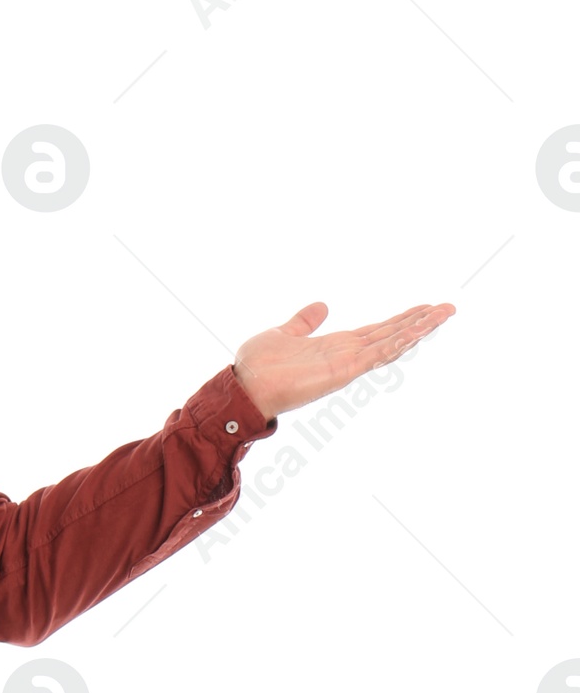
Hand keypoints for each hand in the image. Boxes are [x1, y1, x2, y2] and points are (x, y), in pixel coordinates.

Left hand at [233, 299, 454, 420]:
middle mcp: (346, 355)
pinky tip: (416, 331)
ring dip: (417, 329)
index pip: (376, 331)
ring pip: (390, 343)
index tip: (424, 308)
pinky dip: (396, 343)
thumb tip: (321, 306)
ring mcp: (346, 365)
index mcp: (336, 346)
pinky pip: (375, 356)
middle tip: (448, 308)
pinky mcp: (341, 373)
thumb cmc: (258, 365)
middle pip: (391, 335)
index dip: (401, 319)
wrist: (242, 386)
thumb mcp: (284, 332)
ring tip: (443, 313)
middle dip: (420, 322)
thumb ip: (304, 322)